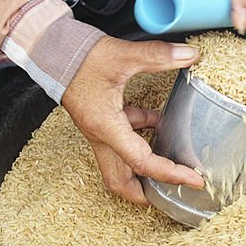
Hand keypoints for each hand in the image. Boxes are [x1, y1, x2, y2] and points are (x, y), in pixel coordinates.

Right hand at [62, 36, 204, 204]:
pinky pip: (123, 139)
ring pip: (121, 164)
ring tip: (172, 165)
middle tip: (175, 193)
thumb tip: (190, 55)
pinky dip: (143, 136)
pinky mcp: (100, 120)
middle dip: (147, 194)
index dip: (170, 174)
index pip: (142, 163)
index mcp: (106, 128)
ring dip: (145, 169)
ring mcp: (99, 130)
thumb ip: (157, 56)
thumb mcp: (122, 55)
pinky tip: (159, 121)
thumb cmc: (78, 57)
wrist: (52, 50)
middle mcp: (101, 136)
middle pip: (121, 182)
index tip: (194, 181)